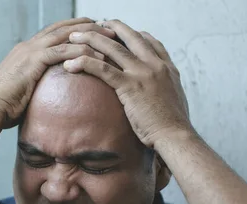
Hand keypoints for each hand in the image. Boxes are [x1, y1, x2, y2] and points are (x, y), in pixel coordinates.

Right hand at [0, 17, 114, 128]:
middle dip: (85, 25)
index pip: (52, 33)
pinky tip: (96, 55)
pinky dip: (81, 51)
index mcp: (24, 51)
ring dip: (89, 34)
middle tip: (106, 25)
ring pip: (66, 35)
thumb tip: (43, 100)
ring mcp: (30, 51)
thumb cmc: (3, 107)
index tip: (89, 28)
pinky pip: (63, 51)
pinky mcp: (34, 60)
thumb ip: (33, 88)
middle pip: (62, 28)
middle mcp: (28, 46)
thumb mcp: (20, 93)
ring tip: (108, 36)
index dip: (72, 29)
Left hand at [64, 20, 192, 146]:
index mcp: (168, 68)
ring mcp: (142, 73)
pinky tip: (71, 64)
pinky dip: (85, 63)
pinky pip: (103, 69)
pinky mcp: (129, 86)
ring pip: (113, 48)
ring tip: (75, 37)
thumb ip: (164, 91)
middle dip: (110, 28)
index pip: (150, 42)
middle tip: (95, 24)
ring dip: (91, 39)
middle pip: (130, 37)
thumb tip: (158, 96)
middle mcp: (155, 65)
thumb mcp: (174, 101)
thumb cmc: (173, 126)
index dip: (134, 35)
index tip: (121, 32)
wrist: (175, 135)